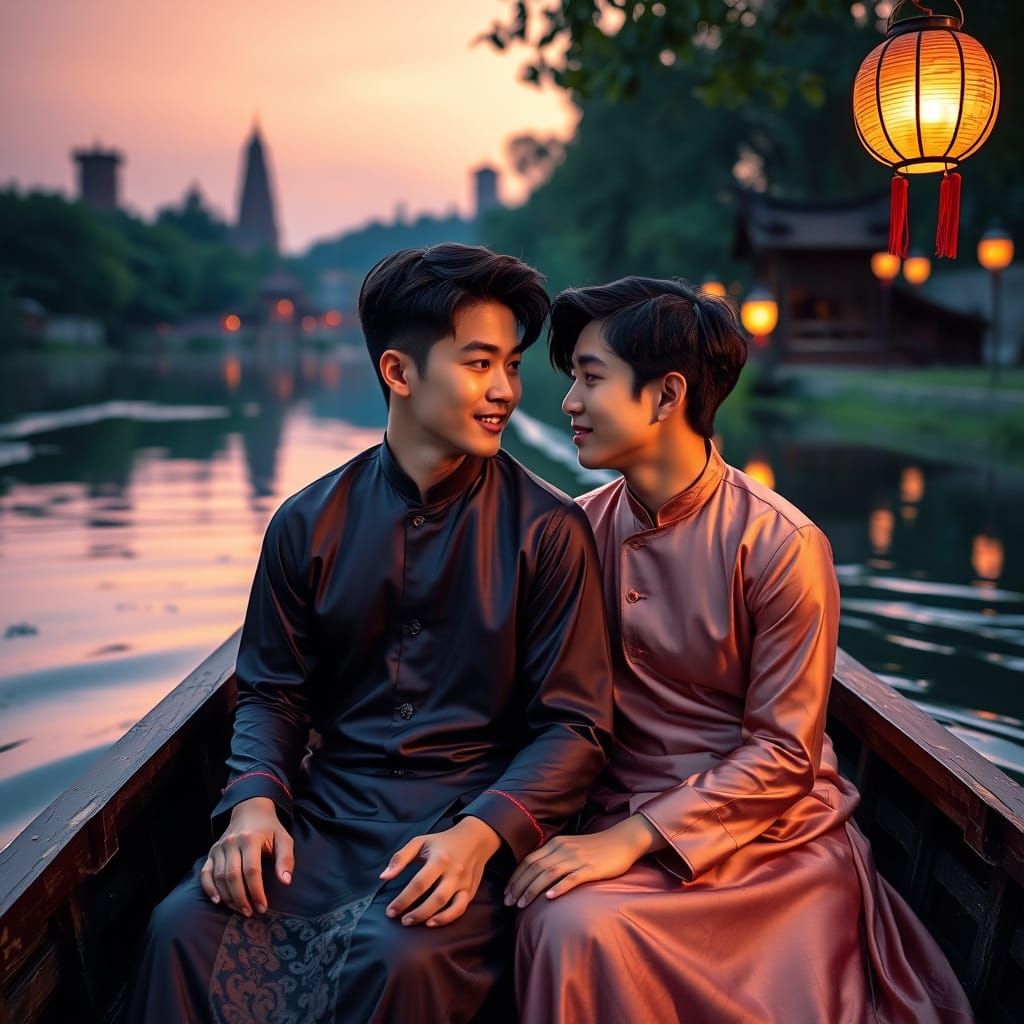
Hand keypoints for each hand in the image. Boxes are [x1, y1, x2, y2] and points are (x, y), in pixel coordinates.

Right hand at [200, 797, 293, 915]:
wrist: (250, 811)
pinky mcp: (211, 852)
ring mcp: (219, 847)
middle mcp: (232, 842)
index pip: (251, 870)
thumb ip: (286, 859)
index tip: (263, 907)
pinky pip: (205, 873)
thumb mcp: (283, 839)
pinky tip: (218, 901)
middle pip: (233, 876)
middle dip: (241, 898)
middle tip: (250, 913)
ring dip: (228, 897)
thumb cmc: (269, 829)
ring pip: (219, 877)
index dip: (257, 891)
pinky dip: (209, 888)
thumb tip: (285, 881)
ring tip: (239, 909)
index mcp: (250, 838)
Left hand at [379, 816, 500, 927]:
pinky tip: (433, 922)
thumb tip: (383, 877)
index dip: (403, 900)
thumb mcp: (420, 842)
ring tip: (414, 922)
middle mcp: (453, 871)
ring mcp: (464, 882)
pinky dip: (448, 918)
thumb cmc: (442, 841)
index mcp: (439, 858)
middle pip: (435, 898)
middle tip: (402, 921)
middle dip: (417, 913)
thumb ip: (400, 858)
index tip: (390, 911)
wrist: (475, 838)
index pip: (419, 883)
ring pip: (449, 905)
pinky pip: (461, 908)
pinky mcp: (470, 890)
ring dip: (431, 917)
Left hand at [505, 814, 665, 907]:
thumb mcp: (571, 848)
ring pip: (548, 873)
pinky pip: (571, 878)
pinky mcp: (590, 868)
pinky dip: (558, 888)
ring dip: (532, 889)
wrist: (622, 841)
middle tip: (508, 902)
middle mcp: (563, 849)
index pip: (529, 860)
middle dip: (518, 885)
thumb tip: (537, 874)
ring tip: (522, 904)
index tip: (506, 892)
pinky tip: (549, 898)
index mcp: (556, 844)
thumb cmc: (596, 848)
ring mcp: (576, 859)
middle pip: (534, 867)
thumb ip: (555, 857)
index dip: (515, 877)